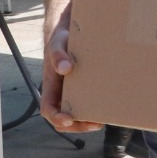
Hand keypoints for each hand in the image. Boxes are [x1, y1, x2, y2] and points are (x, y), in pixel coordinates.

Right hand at [38, 3, 102, 133]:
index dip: (56, 117)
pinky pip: (90, 105)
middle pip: (64, 119)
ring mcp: (73, 93)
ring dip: (88, 122)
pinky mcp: (87, 90)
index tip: (68, 119)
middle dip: (78, 126)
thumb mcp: (57, 44)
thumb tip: (65, 68)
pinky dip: (97, 110)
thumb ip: (58, 54)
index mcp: (50, 86)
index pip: (47, 109)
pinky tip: (109, 109)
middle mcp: (61, 93)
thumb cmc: (62, 39)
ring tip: (103, 120)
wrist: (73, 32)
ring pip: (78, 115)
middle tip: (95, 124)